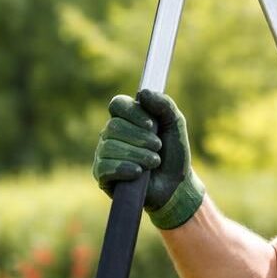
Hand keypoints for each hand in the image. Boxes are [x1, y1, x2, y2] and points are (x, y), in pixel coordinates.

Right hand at [91, 90, 204, 228]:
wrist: (175, 185)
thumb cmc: (174, 153)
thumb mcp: (175, 124)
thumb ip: (163, 104)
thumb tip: (142, 92)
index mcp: (126, 118)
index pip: (117, 104)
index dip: (132, 113)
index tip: (150, 124)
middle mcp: (111, 133)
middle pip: (114, 126)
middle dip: (141, 138)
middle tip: (158, 148)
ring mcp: (104, 153)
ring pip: (110, 146)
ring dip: (137, 155)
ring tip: (154, 162)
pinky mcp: (101, 174)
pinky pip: (104, 166)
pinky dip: (124, 168)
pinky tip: (138, 173)